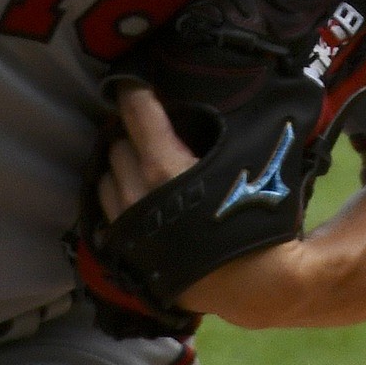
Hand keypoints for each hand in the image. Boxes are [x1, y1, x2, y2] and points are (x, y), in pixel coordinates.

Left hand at [96, 86, 318, 326]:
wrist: (258, 283)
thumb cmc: (260, 216)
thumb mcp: (258, 159)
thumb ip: (243, 120)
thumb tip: (247, 84)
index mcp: (165, 169)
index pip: (135, 111)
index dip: (136, 90)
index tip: (136, 81)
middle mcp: (137, 195)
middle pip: (117, 142)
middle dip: (132, 130)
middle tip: (152, 125)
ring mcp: (127, 226)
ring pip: (106, 175)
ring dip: (122, 163)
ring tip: (144, 158)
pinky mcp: (126, 249)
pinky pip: (105, 211)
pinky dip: (117, 194)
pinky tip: (137, 191)